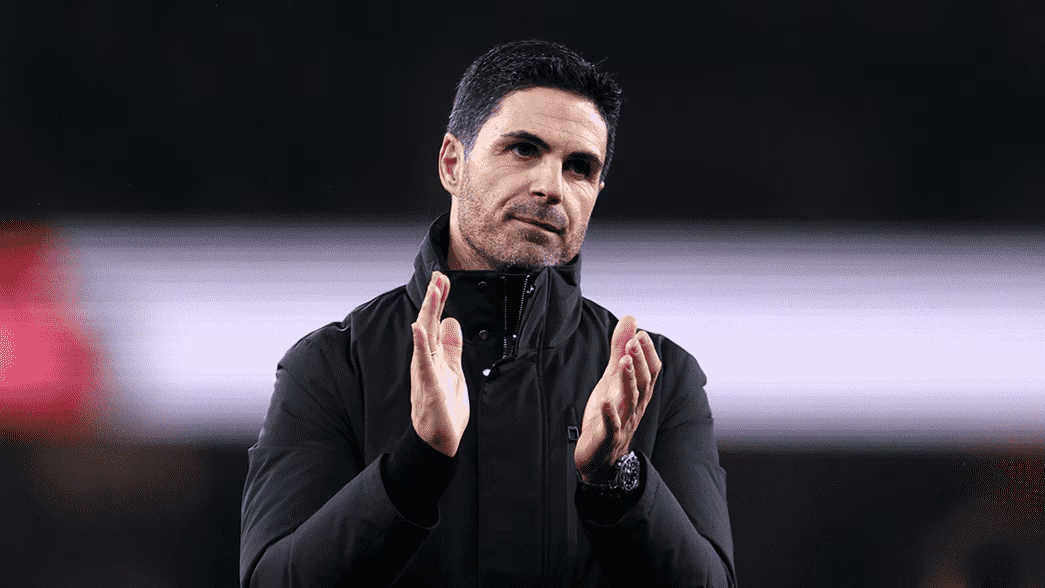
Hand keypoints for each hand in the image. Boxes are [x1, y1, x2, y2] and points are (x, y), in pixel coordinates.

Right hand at [410, 271, 468, 457]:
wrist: (437, 442)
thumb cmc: (444, 410)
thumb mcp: (454, 373)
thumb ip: (452, 349)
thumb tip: (452, 323)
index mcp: (434, 357)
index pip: (436, 322)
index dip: (440, 301)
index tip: (443, 279)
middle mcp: (426, 361)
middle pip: (429, 324)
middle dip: (435, 299)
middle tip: (438, 275)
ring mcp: (426, 372)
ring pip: (425, 338)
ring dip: (428, 313)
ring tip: (432, 292)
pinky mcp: (428, 386)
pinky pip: (424, 363)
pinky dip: (421, 344)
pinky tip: (419, 328)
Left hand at [574, 315, 661, 482]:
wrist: (599, 456)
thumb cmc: (609, 414)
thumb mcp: (612, 378)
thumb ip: (620, 349)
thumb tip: (631, 319)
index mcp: (638, 393)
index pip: (652, 371)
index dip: (647, 353)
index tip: (640, 333)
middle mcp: (635, 407)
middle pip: (644, 383)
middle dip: (639, 361)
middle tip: (633, 341)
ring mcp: (623, 422)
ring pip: (631, 401)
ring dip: (628, 380)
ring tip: (623, 361)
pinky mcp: (607, 437)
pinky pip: (611, 426)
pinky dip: (610, 414)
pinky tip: (606, 402)